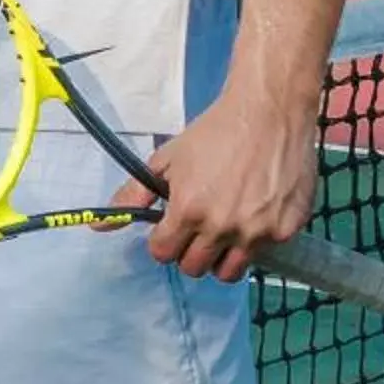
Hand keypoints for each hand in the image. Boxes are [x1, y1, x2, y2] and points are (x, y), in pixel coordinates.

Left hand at [101, 86, 316, 283]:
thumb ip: (133, 194)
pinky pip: (262, 254)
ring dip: (221, 256)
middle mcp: (222, 228)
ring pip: (229, 272)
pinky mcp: (285, 231)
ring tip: (224, 230)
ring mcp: (257, 233)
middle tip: (199, 226)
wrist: (269, 112)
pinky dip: (255, 241)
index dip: (163, 241)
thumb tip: (97, 226)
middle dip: (190, 250)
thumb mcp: (166, 159)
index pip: (163, 254)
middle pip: (194, 268)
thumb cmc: (214, 133)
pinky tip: (255, 214)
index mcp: (188, 211)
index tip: (172, 227)